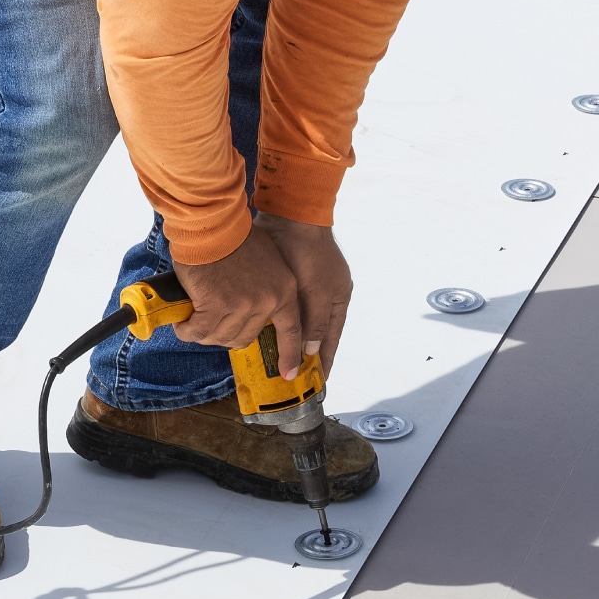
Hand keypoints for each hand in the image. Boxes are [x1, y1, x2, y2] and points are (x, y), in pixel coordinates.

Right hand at [170, 217, 351, 379]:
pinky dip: (188, 329)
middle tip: (210, 322)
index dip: (289, 354)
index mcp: (284, 289)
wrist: (212, 223)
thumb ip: (265, 288)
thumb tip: (249, 315)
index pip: (291, 330)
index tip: (289, 373)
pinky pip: (199, 331)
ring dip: (203, 332)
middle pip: (245, 338)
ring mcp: (242, 305)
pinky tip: (182, 322)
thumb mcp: (265, 260)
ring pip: (221, 337)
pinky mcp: (216, 306)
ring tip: (193, 320)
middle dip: (225, 333)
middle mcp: (267, 301)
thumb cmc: (234, 236)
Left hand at [257, 214, 351, 377]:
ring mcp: (303, 285)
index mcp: (337, 299)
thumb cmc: (309, 254)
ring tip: (272, 359)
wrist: (289, 216)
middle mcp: (322, 295)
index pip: (330, 339)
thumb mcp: (317, 293)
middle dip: (303, 352)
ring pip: (294, 321)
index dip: (323, 361)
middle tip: (291, 374)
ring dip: (284, 337)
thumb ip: (315, 323)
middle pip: (312, 332)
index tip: (317, 382)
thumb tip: (311, 352)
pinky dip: (273, 321)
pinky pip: (279, 307)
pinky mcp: (284, 276)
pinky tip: (260, 332)